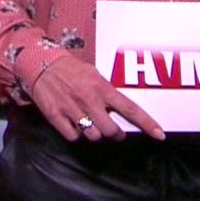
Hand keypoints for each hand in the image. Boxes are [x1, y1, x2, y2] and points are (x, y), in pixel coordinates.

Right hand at [30, 57, 165, 141]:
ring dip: (95, 134)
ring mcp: (72, 109)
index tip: (160, 135)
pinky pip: (73, 136)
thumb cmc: (70, 70)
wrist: (40, 64)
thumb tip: (120, 110)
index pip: (130, 109)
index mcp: (102, 88)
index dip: (147, 124)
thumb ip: (107, 92)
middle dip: (114, 134)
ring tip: (91, 124)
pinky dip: (76, 134)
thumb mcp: (94, 75)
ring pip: (93, 136)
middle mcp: (89, 100)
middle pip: (111, 130)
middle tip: (113, 131)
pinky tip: (75, 124)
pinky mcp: (56, 116)